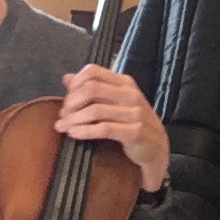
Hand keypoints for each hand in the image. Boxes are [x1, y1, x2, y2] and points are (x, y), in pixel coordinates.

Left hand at [57, 65, 169, 191]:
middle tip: (63, 115)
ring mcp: (135, 112)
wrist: (156, 146)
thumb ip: (93, 89)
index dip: (74, 84)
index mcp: (124, 82)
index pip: (93, 72)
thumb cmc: (132, 122)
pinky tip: (74, 134)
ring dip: (74, 119)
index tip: (67, 100)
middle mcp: (131, 93)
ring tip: (64, 127)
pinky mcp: (135, 132)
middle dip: (72, 102)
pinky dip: (84, 131)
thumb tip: (66, 78)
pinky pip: (104, 129)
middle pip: (91, 88)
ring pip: (95, 110)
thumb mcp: (115, 101)